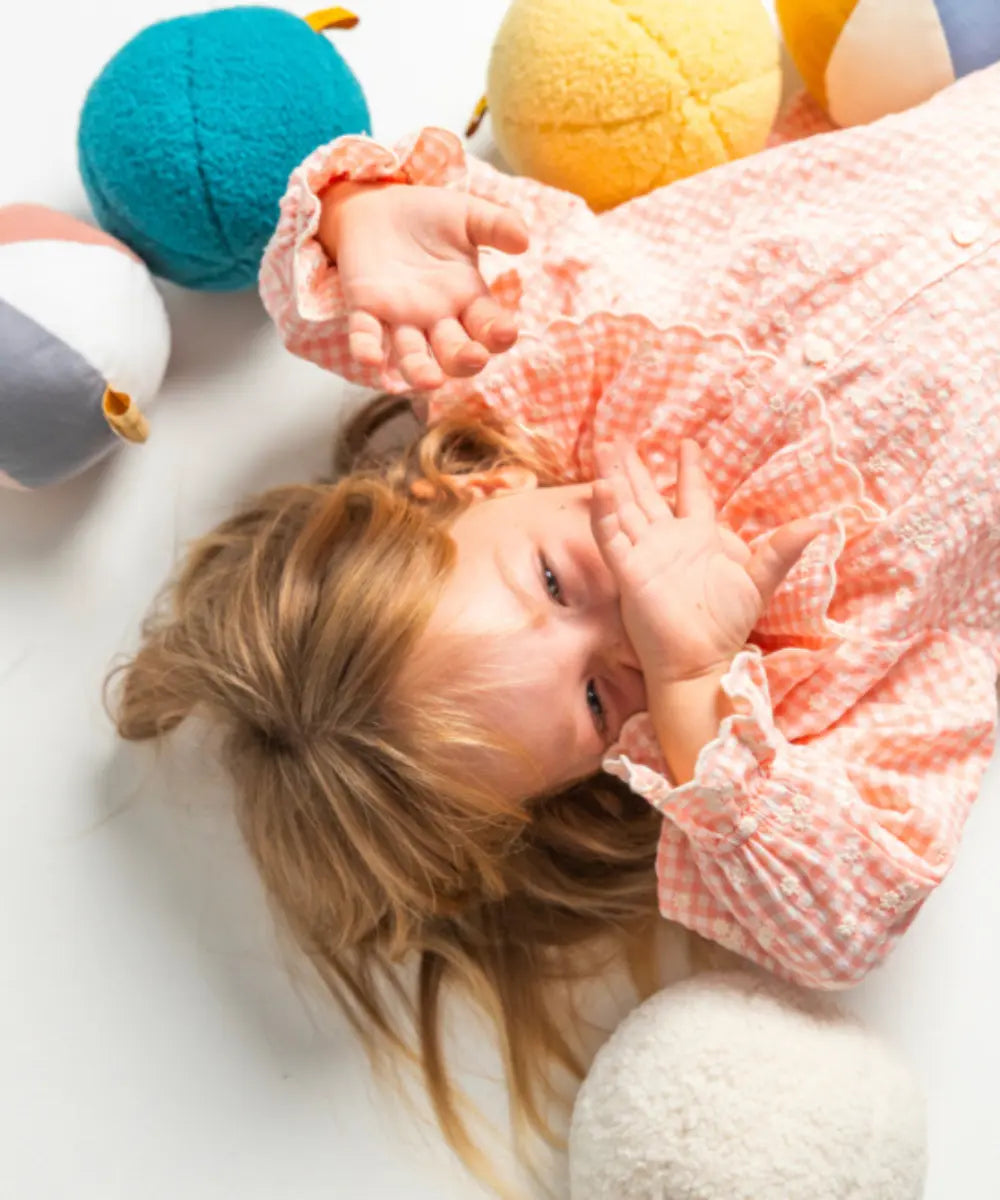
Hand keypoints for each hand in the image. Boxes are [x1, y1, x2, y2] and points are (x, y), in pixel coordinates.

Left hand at [319, 180, 529, 389]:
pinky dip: (367, 349)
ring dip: (420, 371)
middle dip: (465, 359)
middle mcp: (437, 319)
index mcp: (468, 300)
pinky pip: (366, 335)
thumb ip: (496, 224)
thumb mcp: (467, 216)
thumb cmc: (429, 217)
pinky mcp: (365, 308)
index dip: (499, 335)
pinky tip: (370, 360)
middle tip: (474, 356)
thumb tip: (524, 239)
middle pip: (455, 353)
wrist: (377, 206)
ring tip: (430, 381)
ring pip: (412, 356)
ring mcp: (401, 319)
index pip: (489, 328)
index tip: (506, 332)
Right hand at [591, 439, 824, 686]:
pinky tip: (600, 486)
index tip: (687, 443)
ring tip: (605, 449)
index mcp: (699, 539)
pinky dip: (604, 512)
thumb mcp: (761, 580)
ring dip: (614, 479)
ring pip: (624, 508)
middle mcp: (667, 542)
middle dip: (634, 469)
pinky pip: (611, 536)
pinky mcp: (627, 570)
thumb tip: (822, 521)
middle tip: (621, 440)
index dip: (689, 469)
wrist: (700, 660)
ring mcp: (645, 554)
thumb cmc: (728, 624)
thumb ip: (783, 549)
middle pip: (647, 495)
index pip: (691, 494)